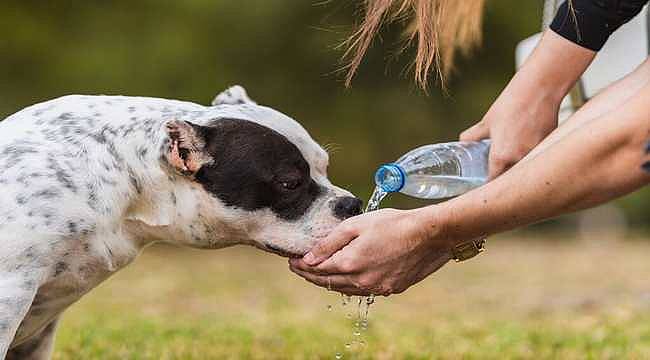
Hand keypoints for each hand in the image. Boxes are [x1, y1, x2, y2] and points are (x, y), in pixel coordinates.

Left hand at [289, 208, 454, 295]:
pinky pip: (362, 290)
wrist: (430, 235)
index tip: (292, 260)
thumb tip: (309, 258)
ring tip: (318, 271)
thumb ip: (330, 242)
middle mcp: (361, 281)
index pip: (317, 269)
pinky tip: (346, 275)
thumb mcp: (356, 225)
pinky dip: (349, 284)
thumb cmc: (394, 223)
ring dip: (328, 281)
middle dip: (310, 274)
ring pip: (344, 289)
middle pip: (328, 282)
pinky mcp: (391, 289)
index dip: (301, 265)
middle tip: (299, 267)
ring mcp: (377, 288)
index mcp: (350, 264)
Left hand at [461, 30, 595, 178]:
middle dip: (505, 176)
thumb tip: (463, 142)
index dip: (488, 183)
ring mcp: (536, 155)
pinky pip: (538, 157)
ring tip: (515, 155)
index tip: (486, 182)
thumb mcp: (486, 122)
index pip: (493, 181)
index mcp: (501, 157)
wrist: (539, 89)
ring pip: (525, 169)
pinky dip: (533, 155)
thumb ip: (473, 136)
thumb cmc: (511, 104)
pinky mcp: (549, 147)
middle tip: (499, 169)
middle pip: (510, 178)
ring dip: (520, 166)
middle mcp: (519, 160)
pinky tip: (529, 144)